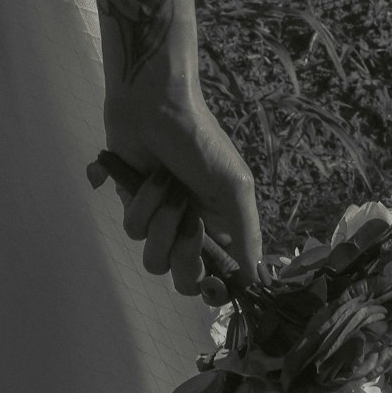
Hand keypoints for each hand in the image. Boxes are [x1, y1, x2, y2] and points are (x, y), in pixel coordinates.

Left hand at [103, 89, 262, 296]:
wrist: (153, 105)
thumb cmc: (200, 141)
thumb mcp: (234, 187)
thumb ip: (246, 235)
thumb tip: (258, 278)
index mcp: (223, 229)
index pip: (219, 279)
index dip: (214, 287)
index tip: (214, 282)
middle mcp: (194, 231)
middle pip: (185, 280)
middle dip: (185, 256)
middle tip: (190, 223)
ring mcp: (162, 222)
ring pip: (154, 259)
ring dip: (161, 221)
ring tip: (169, 186)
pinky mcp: (134, 208)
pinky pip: (133, 229)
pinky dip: (141, 201)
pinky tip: (149, 176)